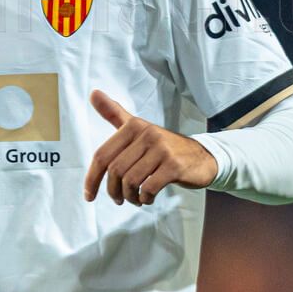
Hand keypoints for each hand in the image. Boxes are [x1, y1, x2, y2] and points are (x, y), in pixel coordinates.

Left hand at [85, 90, 217, 205]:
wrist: (202, 156)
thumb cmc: (164, 147)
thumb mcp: (138, 128)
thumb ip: (114, 113)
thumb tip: (92, 93)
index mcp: (134, 126)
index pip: (102, 155)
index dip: (92, 178)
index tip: (89, 195)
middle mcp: (147, 134)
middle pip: (115, 170)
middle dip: (113, 190)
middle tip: (119, 198)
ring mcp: (162, 150)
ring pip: (131, 181)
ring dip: (129, 196)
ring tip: (135, 198)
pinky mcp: (174, 166)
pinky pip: (149, 187)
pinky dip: (145, 198)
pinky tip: (147, 198)